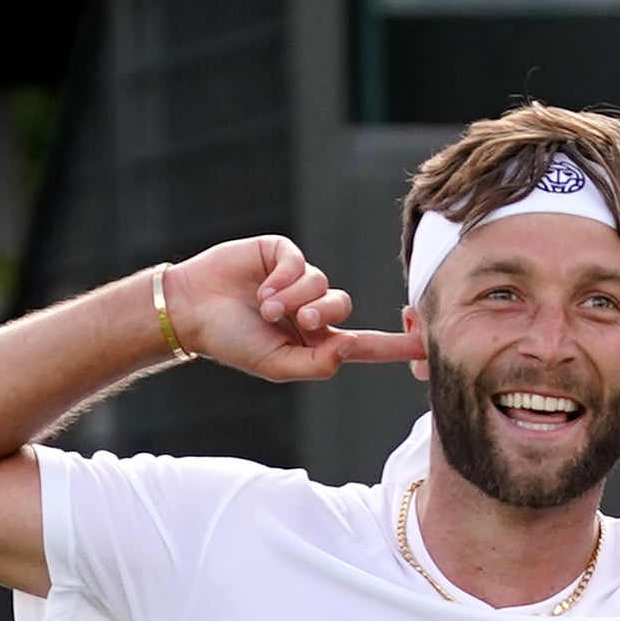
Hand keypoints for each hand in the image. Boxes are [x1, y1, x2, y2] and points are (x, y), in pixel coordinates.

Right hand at [161, 237, 393, 387]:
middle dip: (322, 314)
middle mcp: (309, 309)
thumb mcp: (276, 366)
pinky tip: (264, 289)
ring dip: (296, 298)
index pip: (363, 345)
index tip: (427, 345)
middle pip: (341, 306)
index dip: (395, 345)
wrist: (192, 310)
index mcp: (313, 341)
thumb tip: (350, 347)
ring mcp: (296, 280)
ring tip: (267, 309)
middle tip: (299, 321)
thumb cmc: (231, 342)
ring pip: (322, 283)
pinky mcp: (281, 254)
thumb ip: (317, 363)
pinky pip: (301, 262)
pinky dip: (286, 278)